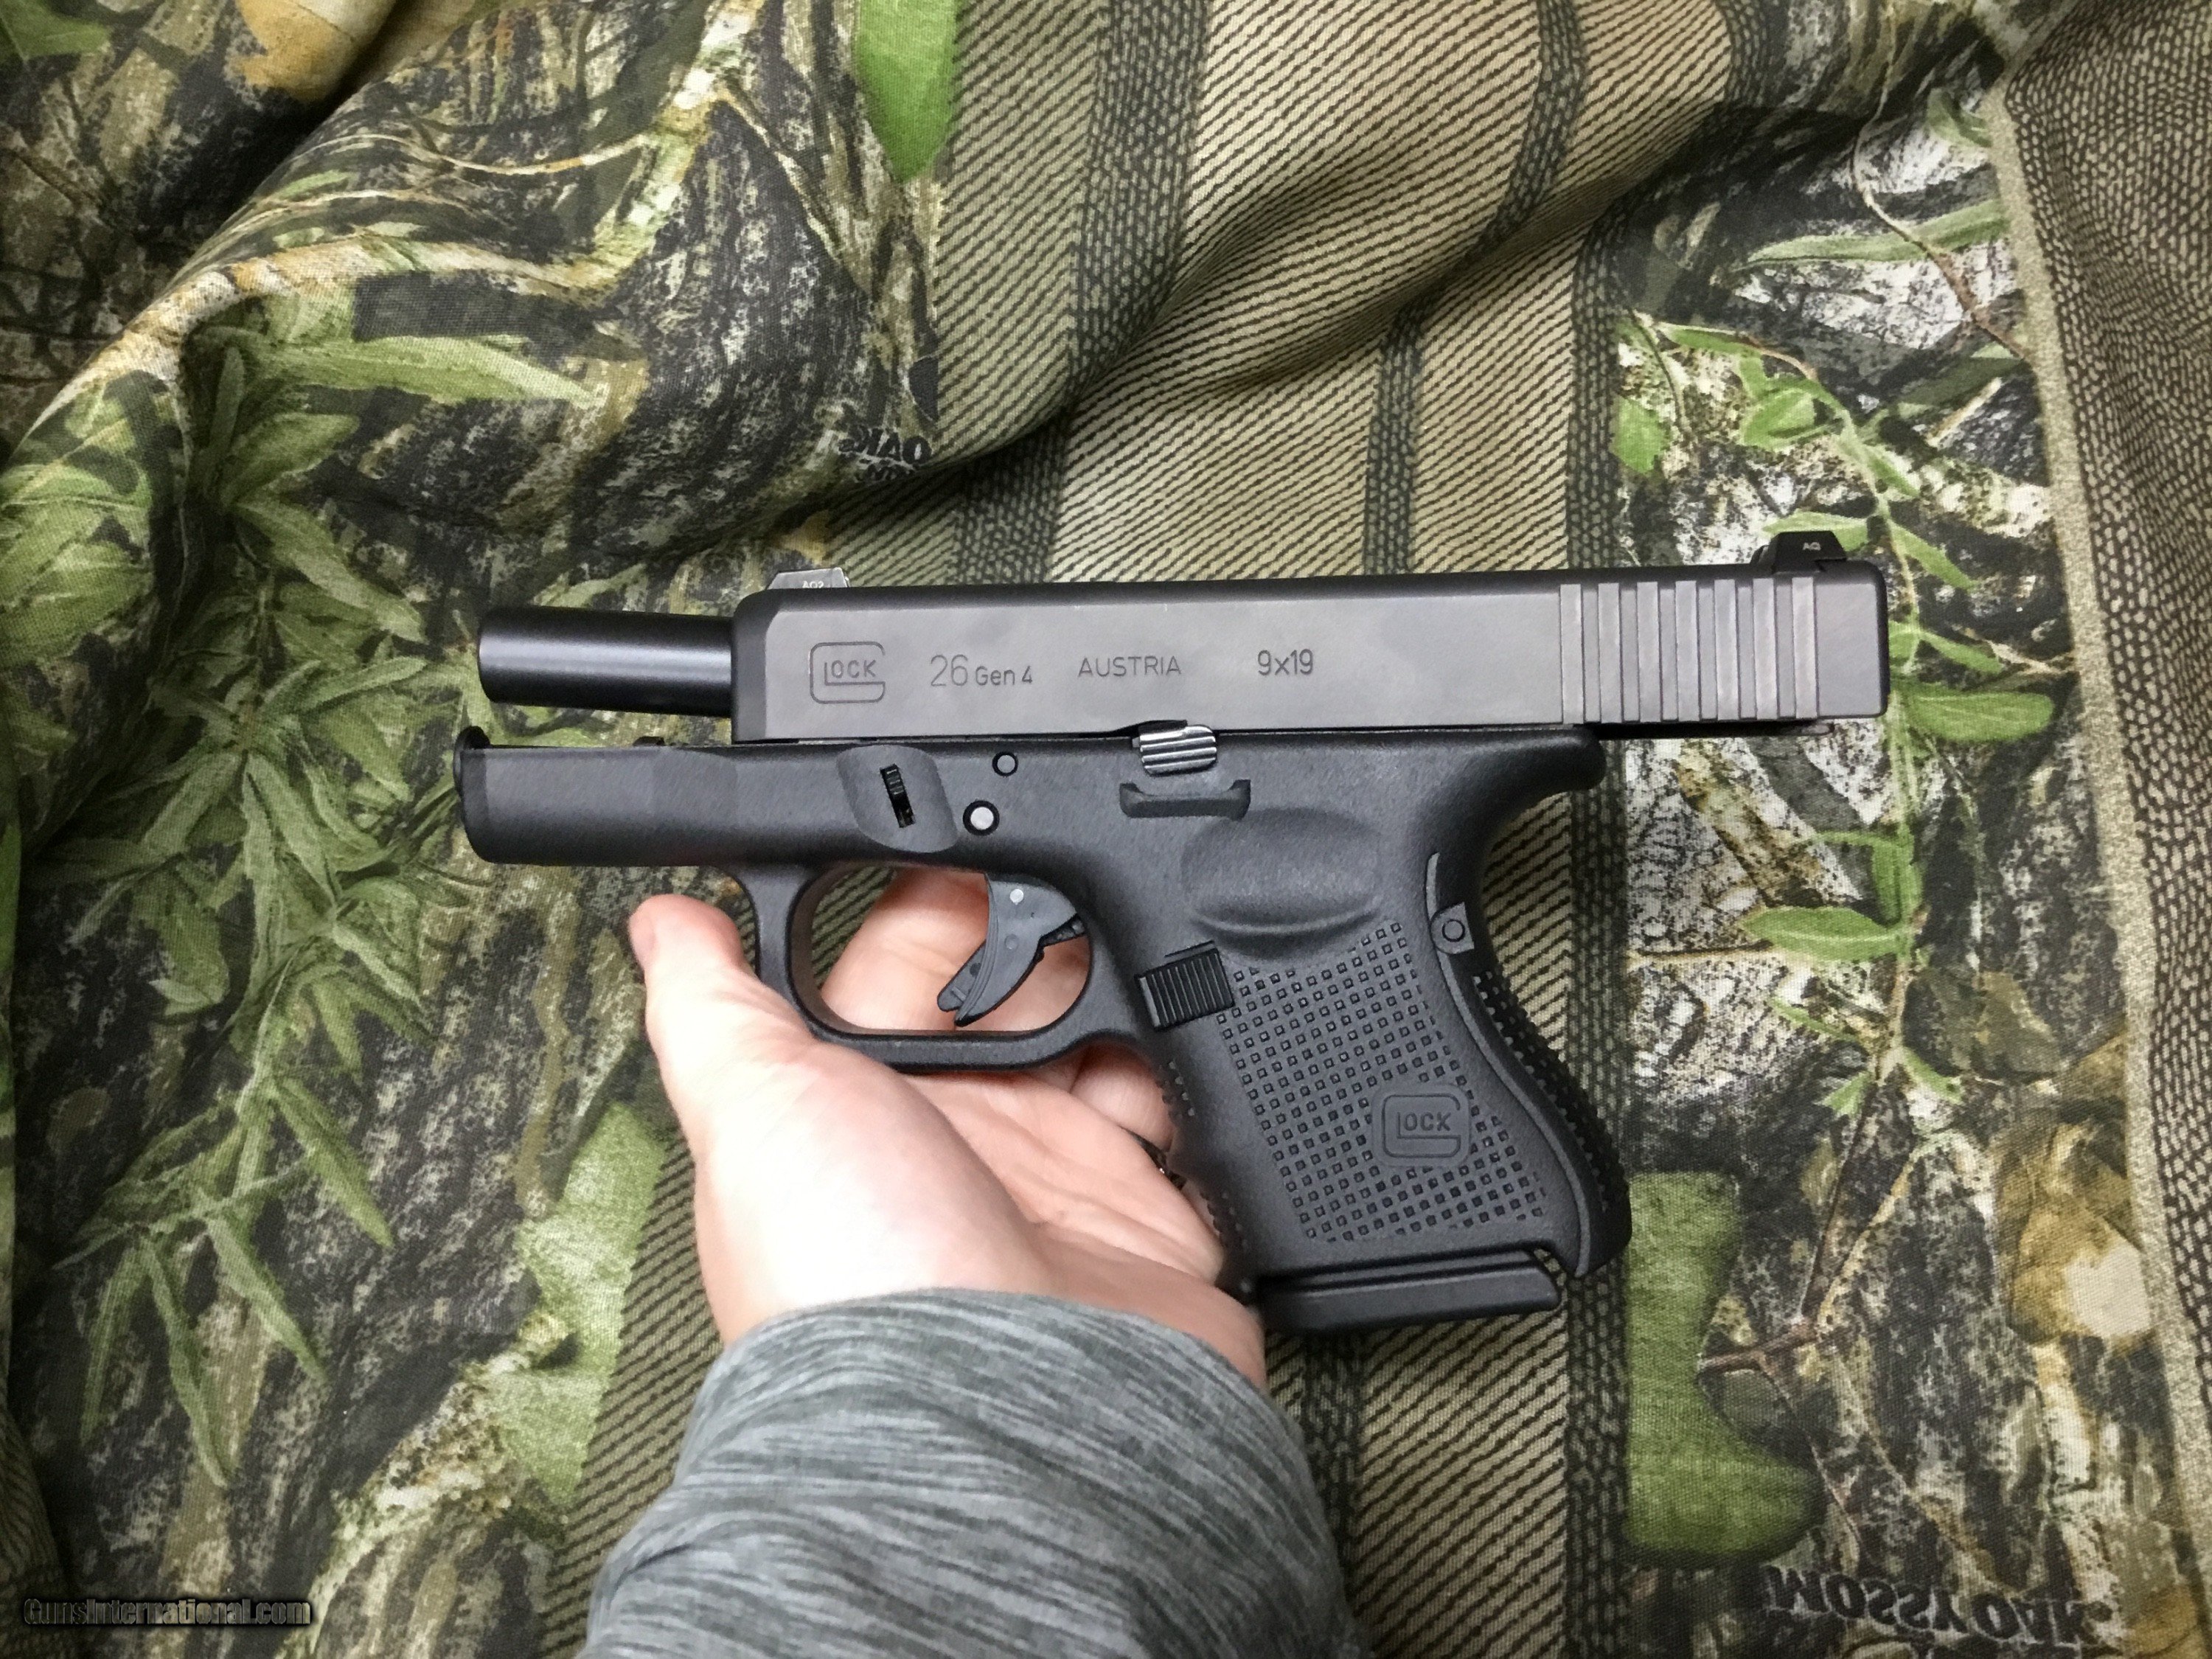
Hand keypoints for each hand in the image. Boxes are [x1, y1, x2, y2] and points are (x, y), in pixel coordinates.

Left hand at [627, 872, 1264, 1384]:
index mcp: (856, 1105)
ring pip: (1101, 1043)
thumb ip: (711, 1007)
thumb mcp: (753, 1109)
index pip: (895, 969)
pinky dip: (1196, 1072)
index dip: (931, 901)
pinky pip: (1183, 1117)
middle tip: (1070, 892)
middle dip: (1037, 933)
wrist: (999, 1421)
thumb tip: (659, 922)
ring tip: (1137, 954)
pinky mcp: (1148, 1220)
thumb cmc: (855, 1273)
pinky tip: (1189, 1032)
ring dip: (1121, 990)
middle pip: (1005, 996)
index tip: (972, 844)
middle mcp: (954, 1139)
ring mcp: (1055, 1180)